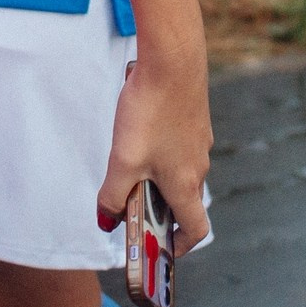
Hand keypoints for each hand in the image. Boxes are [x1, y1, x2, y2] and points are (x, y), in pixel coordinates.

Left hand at [96, 43, 214, 256]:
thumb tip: (106, 221)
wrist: (173, 60)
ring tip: (128, 159)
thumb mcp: (123, 161)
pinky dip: (160, 148)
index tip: (161, 246)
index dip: (181, 245)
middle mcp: (199, 165)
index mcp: (186, 184)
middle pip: (184, 198)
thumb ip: (113, 195)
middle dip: (158, 207)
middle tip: (129, 201)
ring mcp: (199, 140)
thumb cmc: (151, 112)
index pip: (196, 229)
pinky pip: (177, 144)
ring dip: (156, 174)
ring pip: (179, 169)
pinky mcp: (194, 118)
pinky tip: (140, 126)